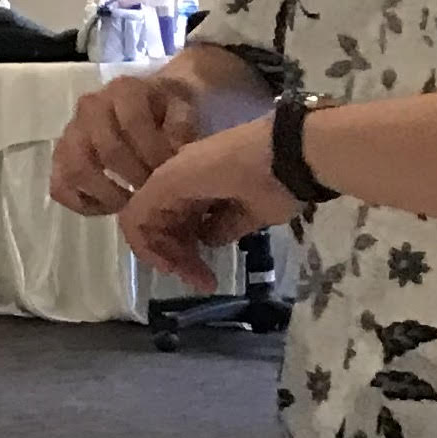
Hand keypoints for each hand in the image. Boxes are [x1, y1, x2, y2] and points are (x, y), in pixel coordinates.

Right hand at [52, 68, 208, 214]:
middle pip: (107, 150)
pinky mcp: (60, 156)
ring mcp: (70, 132)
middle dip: (136, 178)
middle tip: (156, 193)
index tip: (172, 175)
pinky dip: (81, 203)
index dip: (153, 154)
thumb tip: (172, 155)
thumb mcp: (184, 108)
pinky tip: (109, 208)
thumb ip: (182, 127)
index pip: (133, 124)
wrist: (151, 102)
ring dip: (107, 194)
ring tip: (132, 204)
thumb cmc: (168, 108)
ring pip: (76, 170)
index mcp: (123, 90)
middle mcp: (90, 106)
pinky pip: (60, 187)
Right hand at [117, 117, 292, 291]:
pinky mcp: (231, 202)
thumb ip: (178, 215)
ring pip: (181, 229)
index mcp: (170, 180)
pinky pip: (205, 227)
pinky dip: (206, 244)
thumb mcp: (217, 198)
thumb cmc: (253, 175)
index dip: (147, 247)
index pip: (136, 220)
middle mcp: (181, 185)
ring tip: (210, 280)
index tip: (172, 269)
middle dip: (173, 257)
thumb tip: (204, 240)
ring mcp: (205, 193)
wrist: (300, 156)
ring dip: (189, 255)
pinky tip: (219, 258)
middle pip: (159, 227)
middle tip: (200, 281)